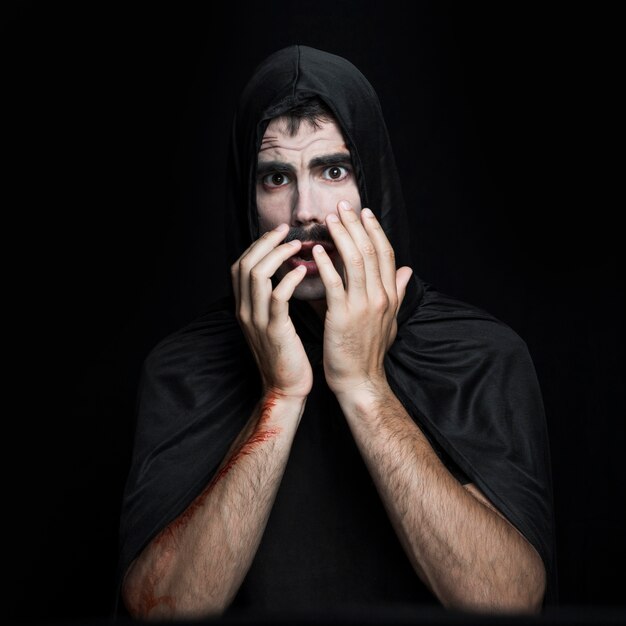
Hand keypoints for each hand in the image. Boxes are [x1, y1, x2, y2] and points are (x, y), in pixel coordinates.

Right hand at [231, 224, 312, 398]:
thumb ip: (272, 298)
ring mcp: (257, 321)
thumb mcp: (272, 322)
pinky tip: (303, 270)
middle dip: (266, 242)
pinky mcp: (274, 331)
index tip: (279, 232)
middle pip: (246, 264)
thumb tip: (286, 270)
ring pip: (257, 275)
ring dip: (277, 254)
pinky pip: (278, 298)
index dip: (258, 245)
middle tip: (288, 230)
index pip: (241, 265)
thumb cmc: (286, 353)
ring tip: (298, 244)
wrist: (286, 388)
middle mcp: (245, 311)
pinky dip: (289, 279)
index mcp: (244, 307)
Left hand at [313, 202, 412, 396]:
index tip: (364, 212)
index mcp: (391, 295)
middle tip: (342, 206)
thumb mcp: (391, 320)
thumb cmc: (370, 351)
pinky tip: (317, 250)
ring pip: (355, 262)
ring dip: (341, 237)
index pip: (386, 254)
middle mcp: (381, 297)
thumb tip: (408, 270)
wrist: (360, 381)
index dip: (375, 230)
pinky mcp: (342, 316)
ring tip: (329, 220)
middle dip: (356, 226)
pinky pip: (334, 284)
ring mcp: (363, 306)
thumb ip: (398, 292)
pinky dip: (326, 264)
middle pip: (370, 251)